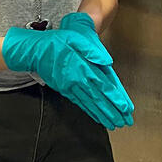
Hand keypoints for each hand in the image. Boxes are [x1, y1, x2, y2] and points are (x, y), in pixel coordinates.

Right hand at [58, 13, 136, 127]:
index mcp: (84, 68)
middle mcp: (78, 81)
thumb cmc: (56, 42)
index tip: (126, 108)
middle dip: (113, 111)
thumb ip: (93, 50)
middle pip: (99, 99)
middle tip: (125, 121)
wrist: (35, 50)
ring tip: (113, 123)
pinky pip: (80, 103)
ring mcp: (71, 87)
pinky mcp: (65, 89)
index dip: (116, 98)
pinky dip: (90, 111)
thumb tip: (108, 61)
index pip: (104, 86)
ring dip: (103, 115)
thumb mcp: (77, 38)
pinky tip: (96, 116)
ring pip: (90, 104)